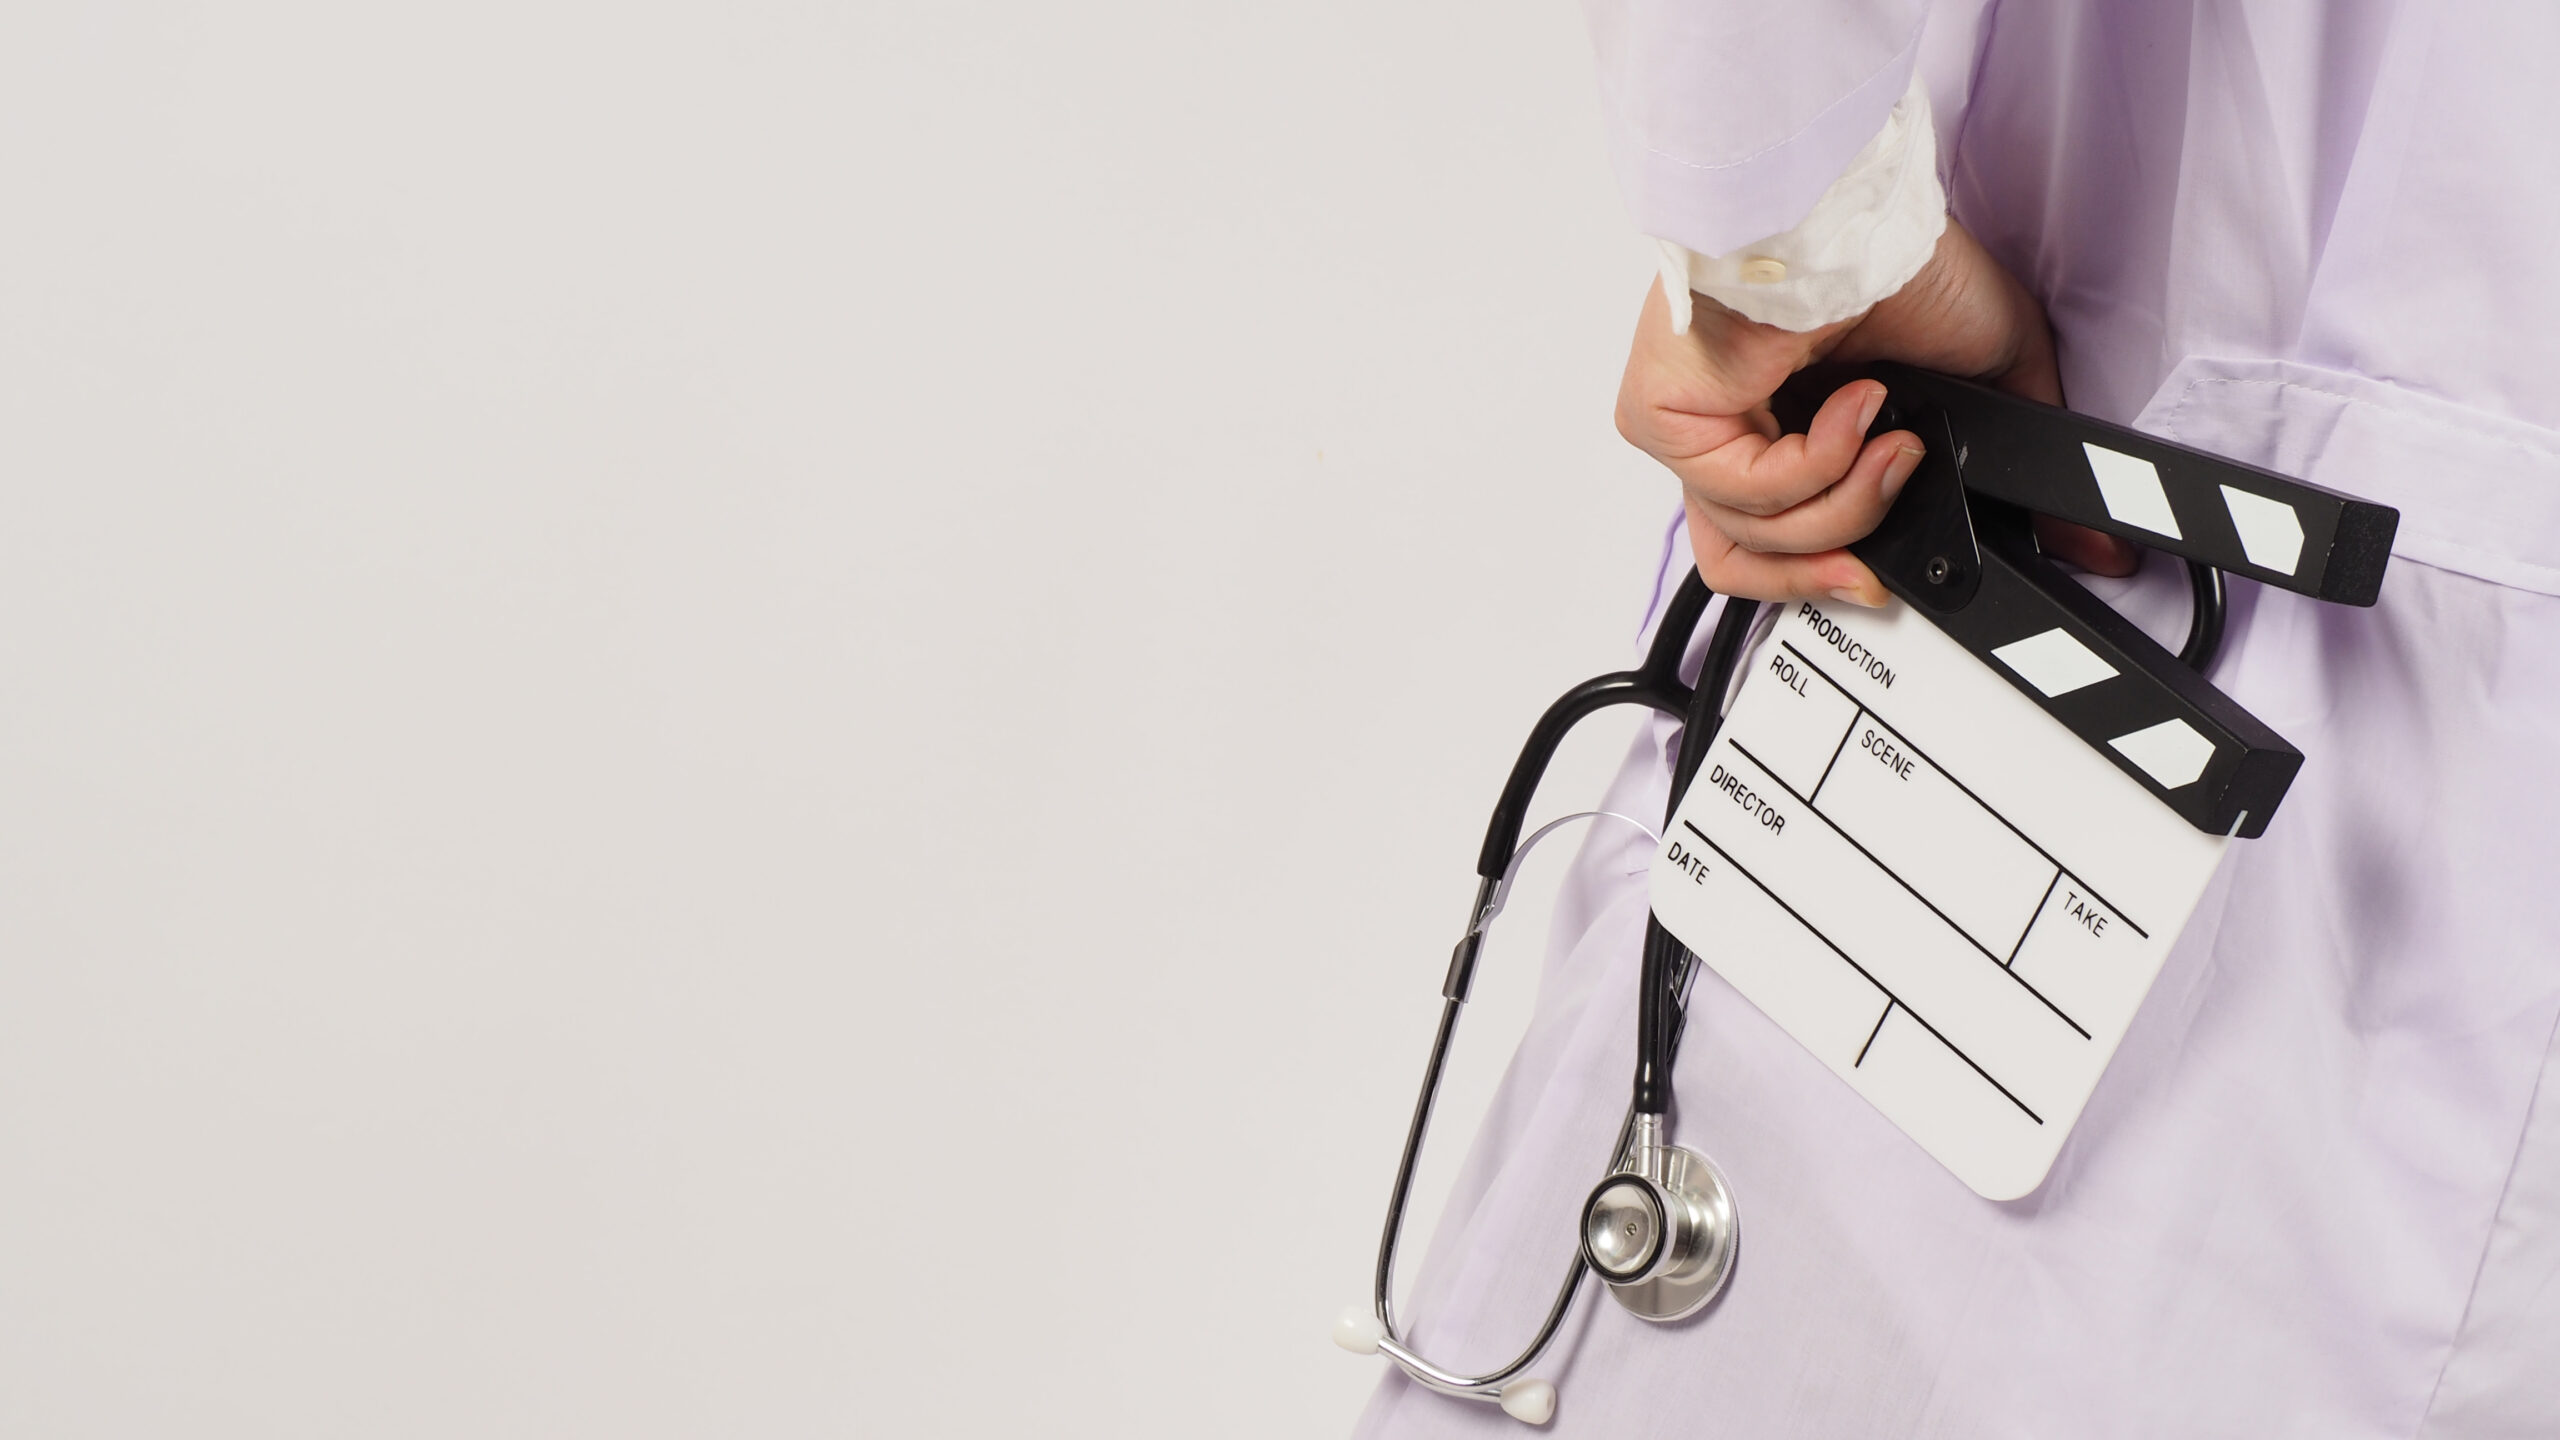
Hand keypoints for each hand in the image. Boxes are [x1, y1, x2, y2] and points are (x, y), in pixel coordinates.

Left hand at [1615, 219, 2134, 603]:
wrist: (1864, 214)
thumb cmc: (1902, 259)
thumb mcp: (1990, 372)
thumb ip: (2021, 460)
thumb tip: (2080, 538)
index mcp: (1787, 425)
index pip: (1777, 540)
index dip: (1830, 572)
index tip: (1883, 579)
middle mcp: (1732, 430)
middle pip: (1753, 558)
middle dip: (1833, 562)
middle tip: (1886, 536)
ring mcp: (1693, 426)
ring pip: (1754, 537)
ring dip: (1846, 501)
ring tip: (1891, 440)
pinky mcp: (1664, 416)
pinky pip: (1742, 494)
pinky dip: (1817, 464)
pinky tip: (1856, 408)